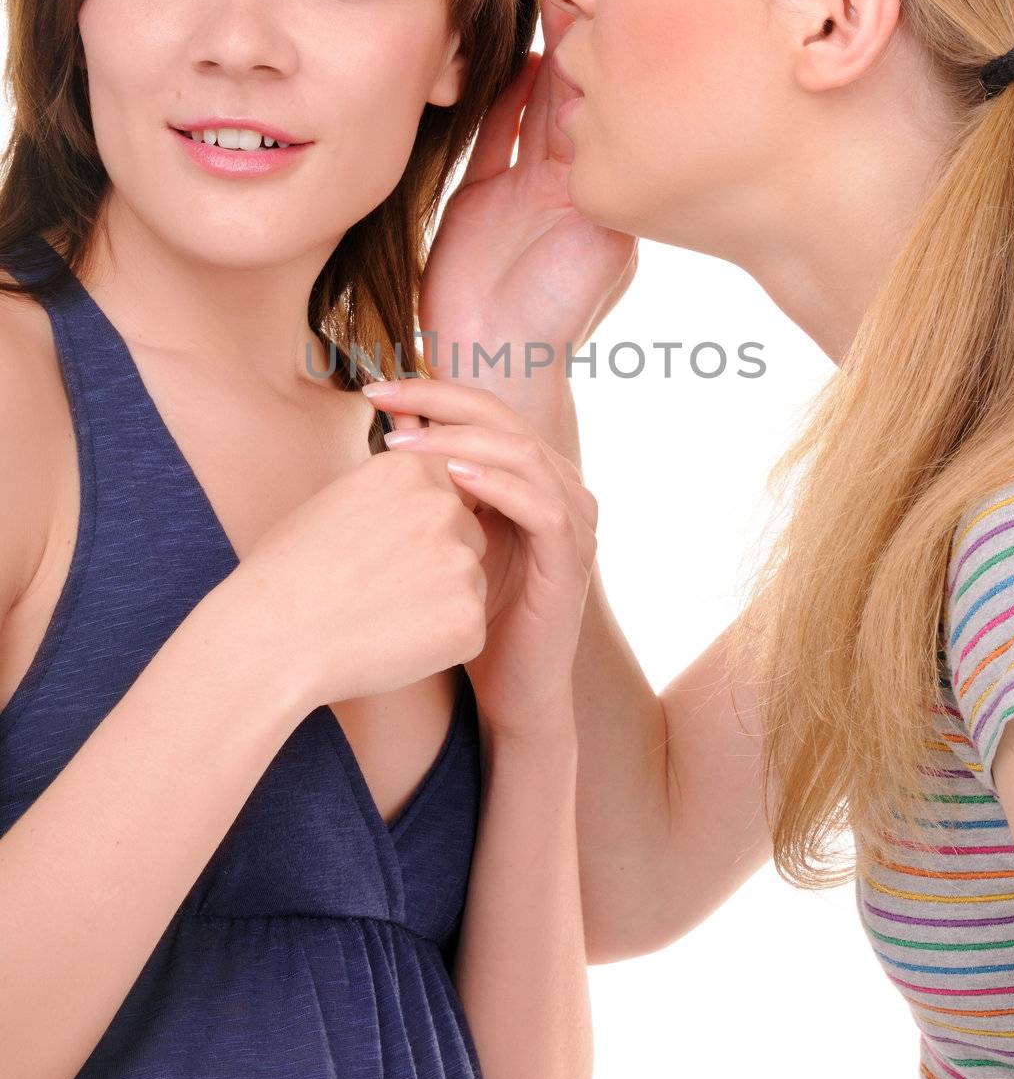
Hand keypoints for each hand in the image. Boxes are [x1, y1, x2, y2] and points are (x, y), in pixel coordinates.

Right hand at [220, 447, 488, 718]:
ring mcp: (461, 563)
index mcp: (410, 469)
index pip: (449, 489)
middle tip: (379, 585)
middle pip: (468, 533)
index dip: (420, 524)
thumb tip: (431, 495)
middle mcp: (444, 507)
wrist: (271, 636)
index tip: (386, 546)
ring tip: (379, 613)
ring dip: (441, 599)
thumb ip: (395, 493)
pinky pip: (468, 627)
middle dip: (440, 559)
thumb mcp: (340, 499)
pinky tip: (391, 640)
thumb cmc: (290, 571)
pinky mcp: (469, 618)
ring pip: (471, 581)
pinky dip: (440, 641)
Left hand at [369, 374, 597, 737]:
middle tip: (382, 394)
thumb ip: (429, 475)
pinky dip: (497, 485)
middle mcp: (562, 487)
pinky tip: (451, 478)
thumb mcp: (443, 532)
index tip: (373, 387)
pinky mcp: (572, 559)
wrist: (510, 692)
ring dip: (459, 441)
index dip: (432, 391)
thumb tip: (393, 417)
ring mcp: (574, 521)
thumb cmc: (470, 611)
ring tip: (403, 442)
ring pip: (523, 453)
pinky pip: (539, 506)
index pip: (485, 410)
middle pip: (504, 419)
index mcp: (533, 474)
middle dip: (439, 402)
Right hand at [418, 0, 637, 397]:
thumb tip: (630, 131)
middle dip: (587, 52)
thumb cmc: (556, 313)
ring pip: (536, 109)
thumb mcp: (607, 246)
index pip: (620, 122)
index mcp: (609, 199)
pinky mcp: (481, 191)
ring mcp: (525, 187)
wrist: (493, 355)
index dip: (623, 76)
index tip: (632, 24)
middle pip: (580, 105)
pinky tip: (512, 53)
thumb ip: (614, 190)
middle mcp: (570, 186)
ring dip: (545, 62)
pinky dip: (501, 96)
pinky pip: (493, 133)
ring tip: (552, 5)